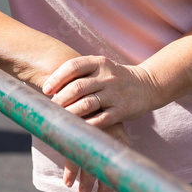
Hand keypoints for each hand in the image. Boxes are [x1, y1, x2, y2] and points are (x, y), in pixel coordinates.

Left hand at [43, 56, 159, 191]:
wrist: (146, 85)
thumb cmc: (114, 77)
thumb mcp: (100, 68)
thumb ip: (80, 74)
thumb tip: (51, 87)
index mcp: (99, 63)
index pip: (73, 66)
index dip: (56, 78)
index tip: (46, 90)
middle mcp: (107, 77)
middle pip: (77, 87)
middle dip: (60, 99)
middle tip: (51, 109)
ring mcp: (115, 94)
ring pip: (87, 104)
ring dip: (70, 113)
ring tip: (60, 119)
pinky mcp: (122, 110)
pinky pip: (102, 119)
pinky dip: (87, 125)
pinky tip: (77, 129)